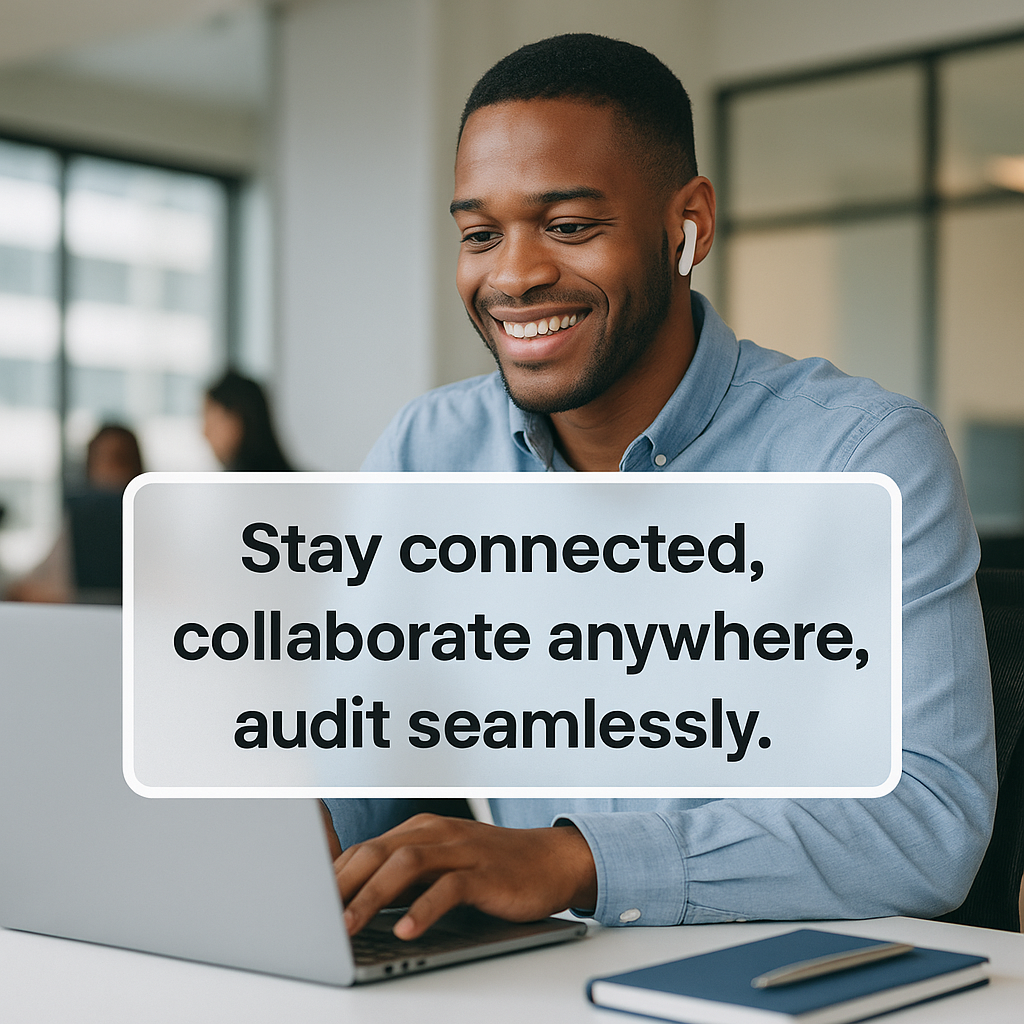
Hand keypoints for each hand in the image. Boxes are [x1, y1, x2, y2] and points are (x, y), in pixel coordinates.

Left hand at [333, 813, 596, 938]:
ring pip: (406, 864)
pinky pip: (449, 888)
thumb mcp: (442, 867)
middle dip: (342, 884)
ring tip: (347, 926)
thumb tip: (355, 906)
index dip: (333, 876)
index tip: (305, 902)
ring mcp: (461, 850)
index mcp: (420, 829)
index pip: (365, 849)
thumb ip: (405, 879)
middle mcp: (436, 833)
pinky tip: (407, 931)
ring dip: (372, 896)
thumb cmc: (491, 868)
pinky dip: (424, 909)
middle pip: (377, 851)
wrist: (550, 861)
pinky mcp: (484, 873)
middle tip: (314, 916)